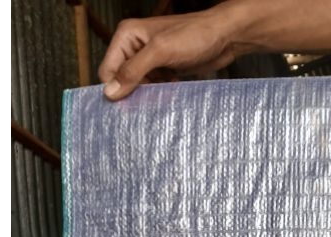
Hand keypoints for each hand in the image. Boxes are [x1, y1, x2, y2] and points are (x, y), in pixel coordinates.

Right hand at [99, 11, 243, 100]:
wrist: (223, 37)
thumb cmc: (194, 36)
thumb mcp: (161, 51)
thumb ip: (133, 70)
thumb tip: (110, 92)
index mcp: (126, 36)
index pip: (107, 70)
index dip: (115, 89)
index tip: (126, 107)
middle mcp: (134, 47)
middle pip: (121, 80)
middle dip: (132, 94)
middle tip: (147, 105)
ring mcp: (149, 59)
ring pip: (137, 87)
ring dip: (147, 96)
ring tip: (161, 98)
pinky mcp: (163, 69)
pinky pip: (152, 88)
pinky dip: (158, 95)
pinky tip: (169, 95)